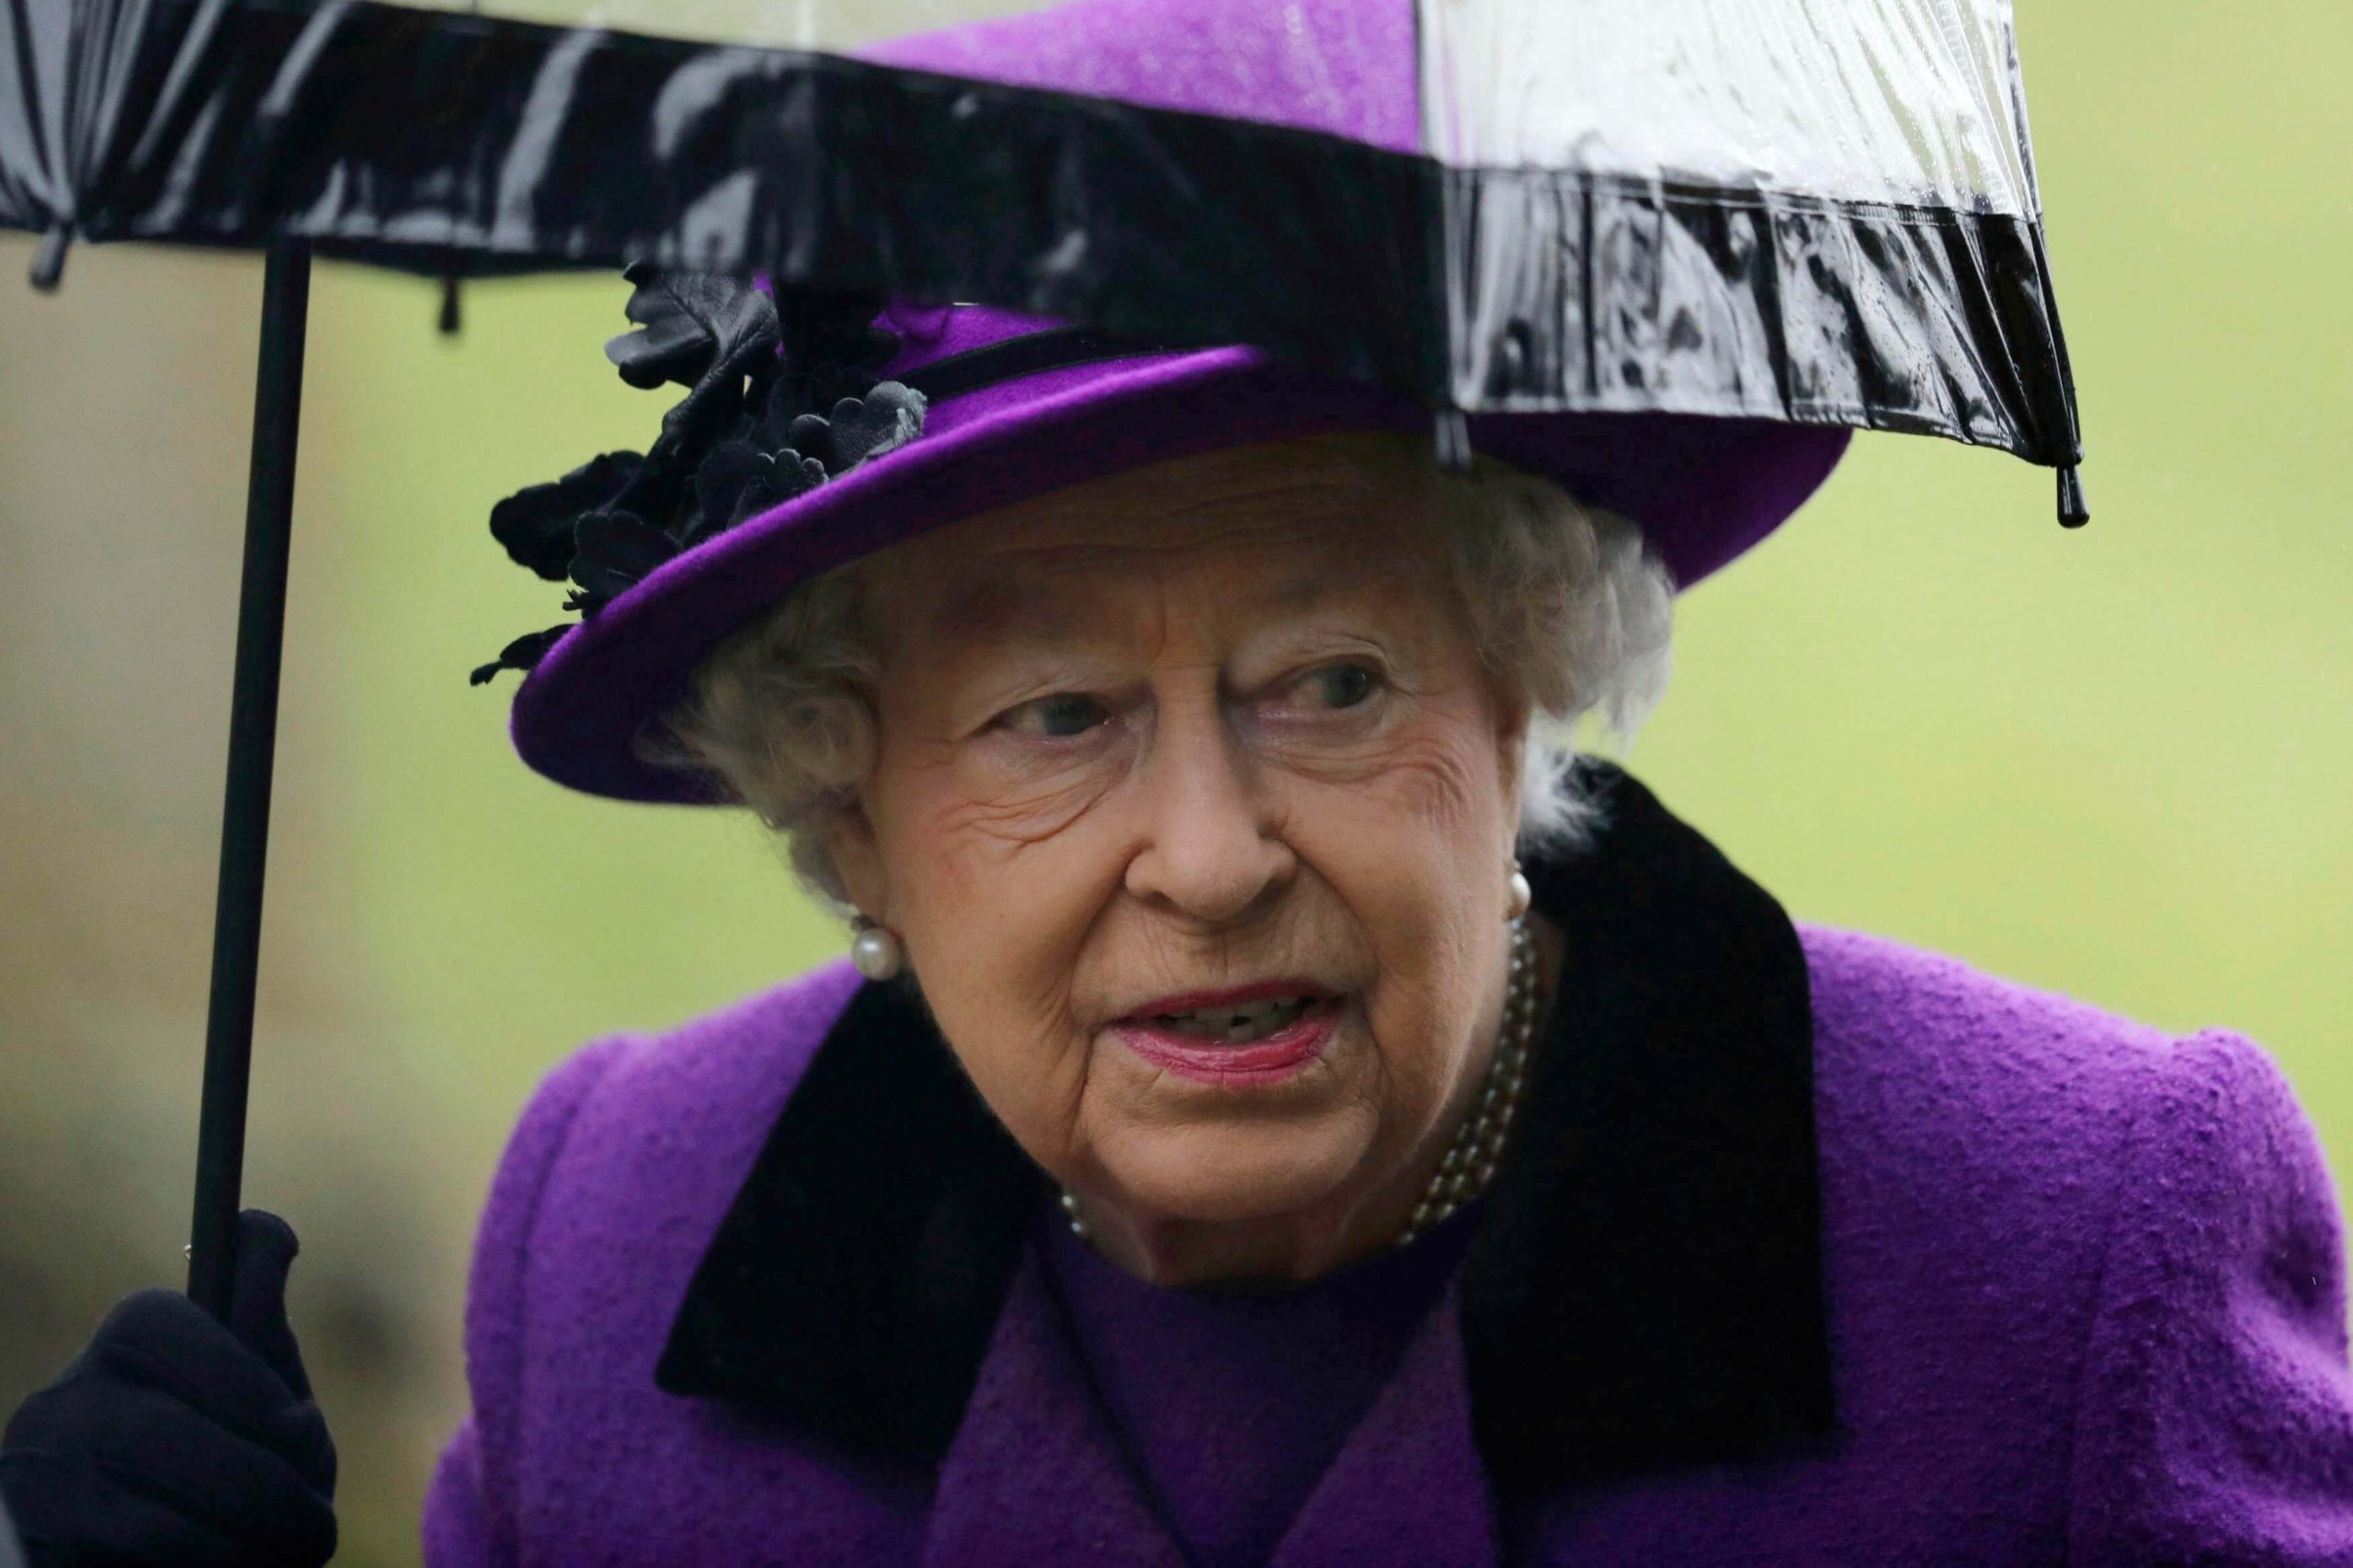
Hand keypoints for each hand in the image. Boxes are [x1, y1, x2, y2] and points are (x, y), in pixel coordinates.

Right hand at [0, 1211, 336, 1566]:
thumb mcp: (252, 1377)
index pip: (159, 1321)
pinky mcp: (51, 1545)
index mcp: (123, 1342)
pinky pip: (143, 1558)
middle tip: (315, 1524)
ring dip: (244, 1538)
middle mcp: (60, 1404)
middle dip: (259, 1485)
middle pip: (158, 1433)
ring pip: (153, 1515)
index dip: (243, 1382)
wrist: (156, 1551)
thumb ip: (257, 1309)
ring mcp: (42, 1481)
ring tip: (288, 1549)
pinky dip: (213, 1566)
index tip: (299, 1428)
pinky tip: (237, 1564)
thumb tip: (267, 1225)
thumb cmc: (223, 1448)